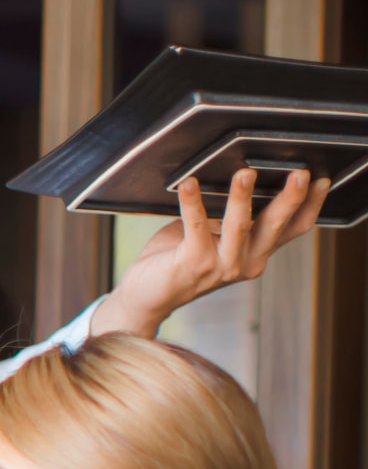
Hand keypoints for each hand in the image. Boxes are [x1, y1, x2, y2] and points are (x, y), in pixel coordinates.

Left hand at [94, 168, 328, 336]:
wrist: (146, 295)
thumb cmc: (179, 259)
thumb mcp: (214, 235)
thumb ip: (231, 215)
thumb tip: (242, 177)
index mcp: (256, 254)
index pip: (294, 229)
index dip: (311, 205)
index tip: (322, 179)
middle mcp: (245, 263)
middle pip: (275, 227)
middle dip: (290, 198)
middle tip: (299, 173)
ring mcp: (220, 266)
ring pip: (239, 227)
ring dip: (242, 198)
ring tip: (245, 174)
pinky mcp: (193, 263)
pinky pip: (194, 226)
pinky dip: (192, 202)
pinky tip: (189, 184)